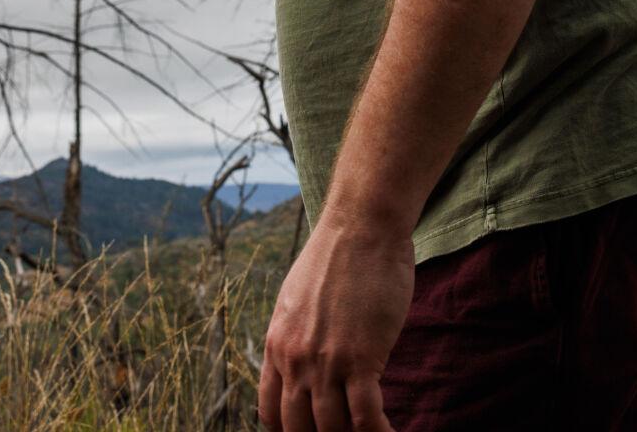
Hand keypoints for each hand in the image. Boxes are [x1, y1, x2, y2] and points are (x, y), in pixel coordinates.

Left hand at [258, 212, 412, 430]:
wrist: (362, 226)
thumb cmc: (339, 256)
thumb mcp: (298, 299)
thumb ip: (298, 337)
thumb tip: (310, 362)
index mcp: (276, 346)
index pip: (271, 414)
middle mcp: (294, 360)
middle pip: (299, 429)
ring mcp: (326, 363)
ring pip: (333, 429)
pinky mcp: (360, 359)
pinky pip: (365, 417)